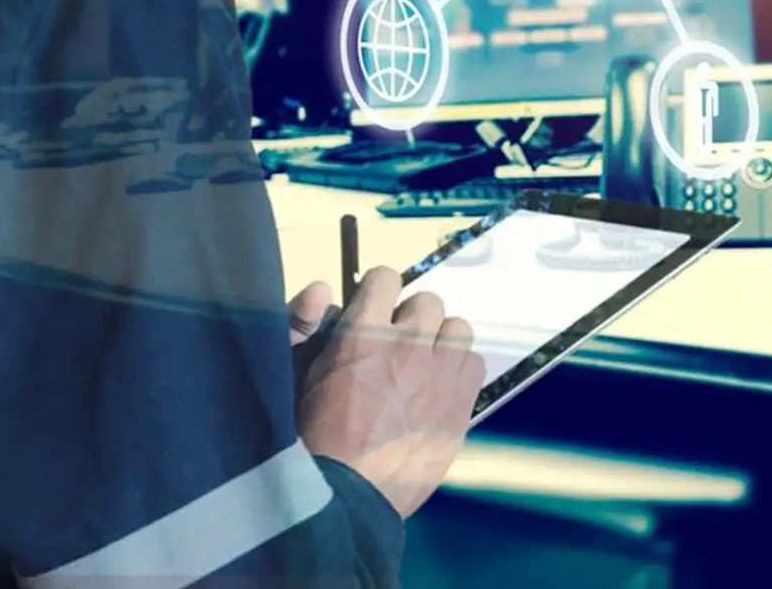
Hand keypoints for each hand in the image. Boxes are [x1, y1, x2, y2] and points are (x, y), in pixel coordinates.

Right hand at [294, 266, 485, 518]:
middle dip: (410, 318)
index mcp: (361, 334)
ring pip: (458, 328)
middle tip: (397, 344)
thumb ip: (306, 325)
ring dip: (440, 341)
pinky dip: (458, 370)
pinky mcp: (461, 405)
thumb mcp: (297, 373)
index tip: (373, 308)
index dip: (377, 291)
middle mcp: (406, 346)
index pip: (385, 278)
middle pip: (427, 301)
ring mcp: (439, 376)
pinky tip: (439, 389)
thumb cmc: (312, 434)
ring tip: (423, 366)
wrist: (347, 494)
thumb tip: (322, 288)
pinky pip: (474, 363)